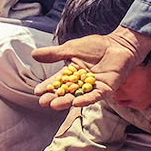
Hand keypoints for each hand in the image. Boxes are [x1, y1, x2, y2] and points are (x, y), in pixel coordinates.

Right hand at [31, 26, 150, 110]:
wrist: (117, 44)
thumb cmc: (95, 46)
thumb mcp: (70, 48)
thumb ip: (54, 54)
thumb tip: (33, 55)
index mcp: (71, 73)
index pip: (57, 82)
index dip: (47, 87)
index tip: (37, 92)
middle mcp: (81, 83)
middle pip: (65, 92)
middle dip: (54, 97)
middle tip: (44, 103)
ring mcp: (93, 87)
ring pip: (78, 96)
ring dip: (66, 101)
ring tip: (55, 105)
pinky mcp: (106, 89)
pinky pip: (95, 96)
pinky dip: (86, 99)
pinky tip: (76, 103)